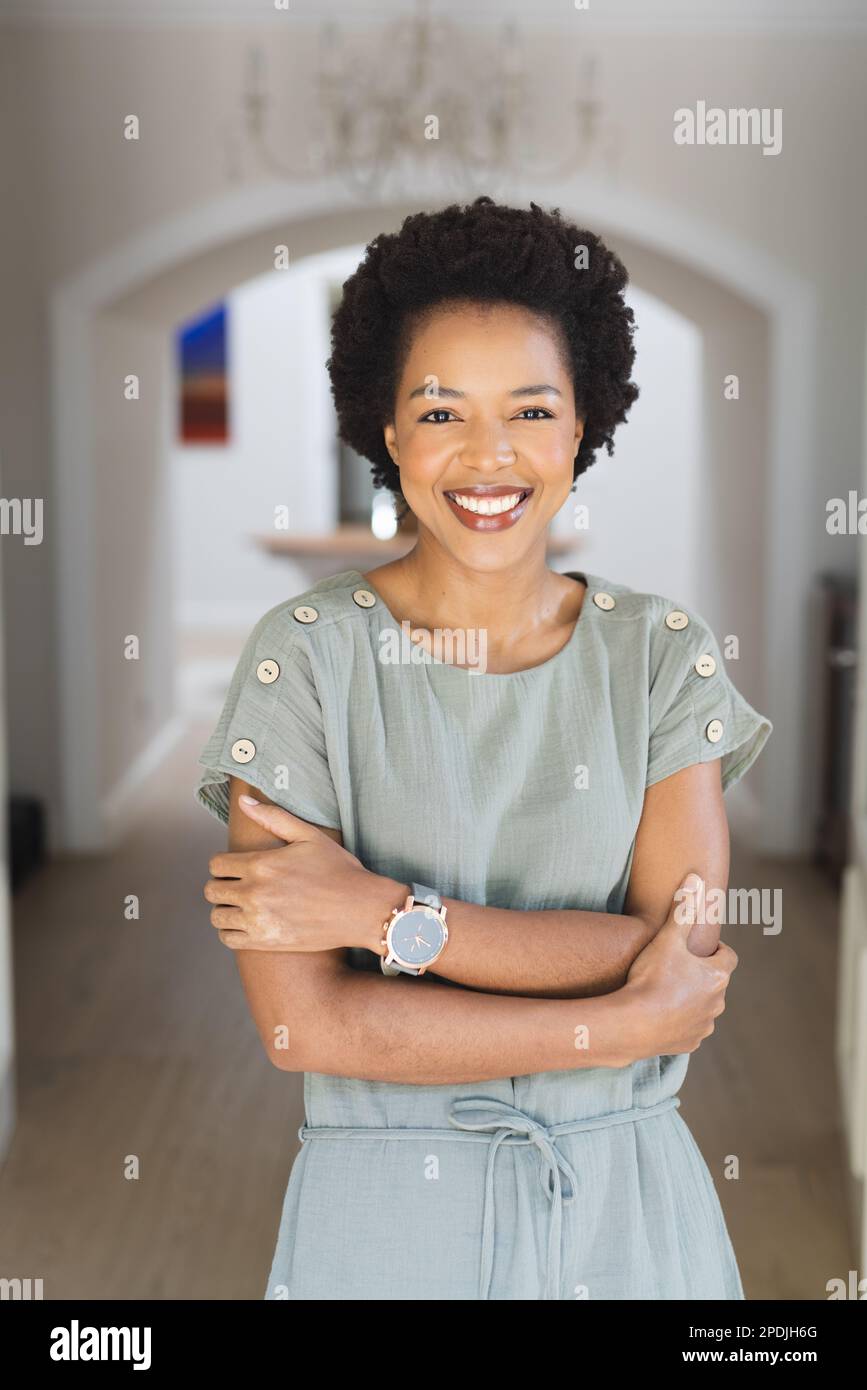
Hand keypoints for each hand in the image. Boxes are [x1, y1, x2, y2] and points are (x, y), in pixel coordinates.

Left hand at [203, 796, 401, 952]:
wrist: (361, 909)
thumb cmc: (338, 870)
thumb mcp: (309, 836)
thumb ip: (273, 817)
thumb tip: (244, 801)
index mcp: (261, 864)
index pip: (216, 864)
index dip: (223, 864)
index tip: (235, 867)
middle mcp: (254, 893)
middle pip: (212, 890)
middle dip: (221, 885)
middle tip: (238, 885)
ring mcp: (259, 920)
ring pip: (217, 916)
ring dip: (225, 909)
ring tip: (241, 905)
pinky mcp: (266, 942)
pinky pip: (228, 939)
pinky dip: (232, 931)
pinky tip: (246, 923)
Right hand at [622, 873, 737, 1057]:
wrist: (632, 1024)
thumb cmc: (652, 978)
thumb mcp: (667, 939)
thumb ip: (683, 909)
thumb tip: (696, 878)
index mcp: (717, 977)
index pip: (728, 957)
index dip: (715, 950)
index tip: (697, 947)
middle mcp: (717, 1004)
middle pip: (715, 983)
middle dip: (700, 975)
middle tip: (675, 967)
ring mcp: (703, 1026)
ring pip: (704, 1008)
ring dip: (692, 999)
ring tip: (665, 991)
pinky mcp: (689, 1044)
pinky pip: (690, 1029)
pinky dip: (680, 1021)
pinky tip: (660, 1014)